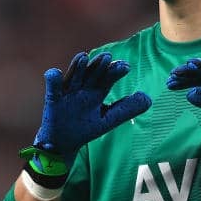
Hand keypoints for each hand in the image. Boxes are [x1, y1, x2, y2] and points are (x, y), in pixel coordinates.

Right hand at [25, 52, 151, 171]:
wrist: (63, 144)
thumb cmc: (86, 129)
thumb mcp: (108, 120)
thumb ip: (126, 110)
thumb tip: (148, 98)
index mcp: (97, 91)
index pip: (108, 78)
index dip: (115, 71)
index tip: (126, 66)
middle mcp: (83, 88)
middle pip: (91, 74)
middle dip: (99, 66)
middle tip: (108, 57)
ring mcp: (68, 92)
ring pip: (74, 76)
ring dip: (78, 67)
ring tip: (84, 57)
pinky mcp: (53, 100)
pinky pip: (52, 88)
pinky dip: (52, 80)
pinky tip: (55, 73)